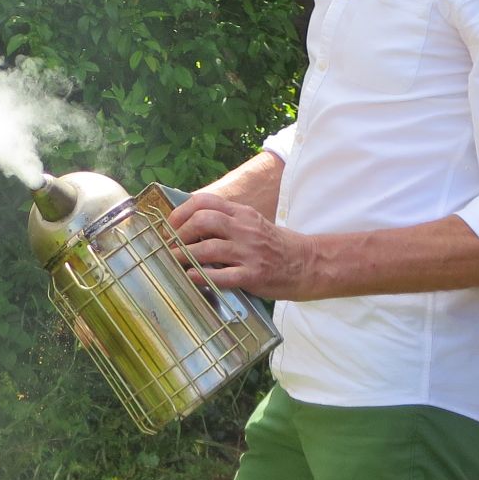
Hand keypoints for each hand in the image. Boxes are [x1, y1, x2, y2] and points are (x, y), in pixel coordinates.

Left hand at [167, 191, 320, 300]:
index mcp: (243, 213)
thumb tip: (192, 226)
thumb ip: (228, 222)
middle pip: (202, 221)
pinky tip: (191, 277)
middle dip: (179, 233)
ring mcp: (249, 252)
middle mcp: (245, 229)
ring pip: (207, 248)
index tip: (171, 226)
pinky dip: (201, 276)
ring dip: (184, 256)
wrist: (308, 263)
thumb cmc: (276, 246)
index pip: (205, 202)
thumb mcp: (253, 224)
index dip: (181, 212)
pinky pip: (221, 275)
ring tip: (174, 262)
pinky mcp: (253, 275)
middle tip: (170, 245)